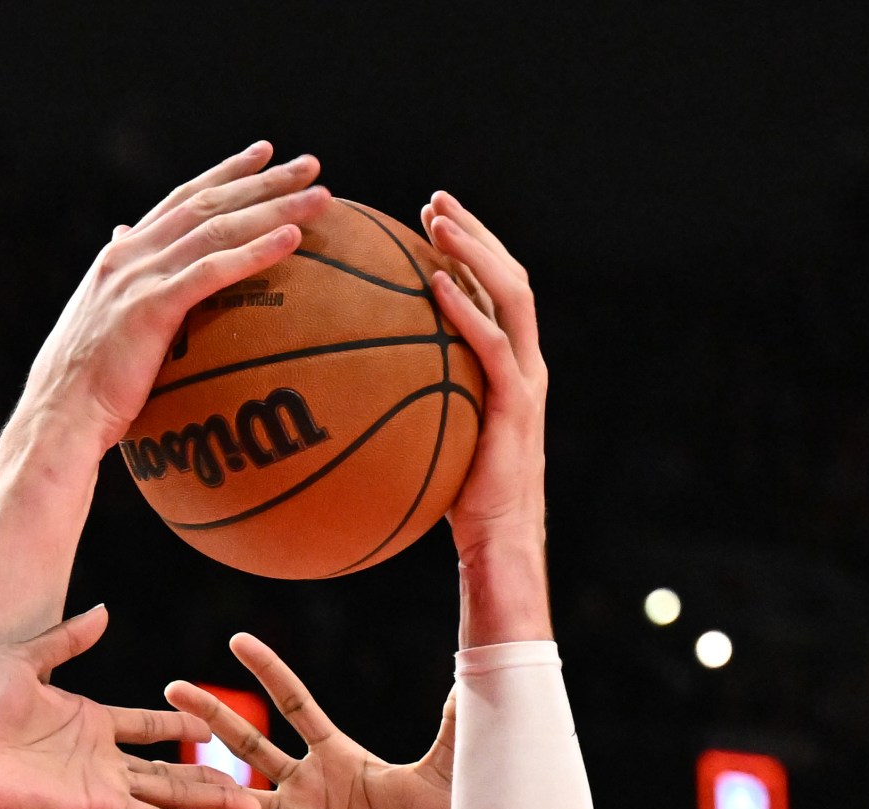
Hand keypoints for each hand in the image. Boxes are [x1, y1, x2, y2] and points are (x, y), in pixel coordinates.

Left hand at [0, 606, 264, 808]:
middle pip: (169, 769)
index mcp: (87, 723)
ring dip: (213, 806)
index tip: (210, 724)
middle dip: (209, 775)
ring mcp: (104, 788)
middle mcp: (101, 760)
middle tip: (249, 779)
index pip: (146, 725)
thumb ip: (67, 640)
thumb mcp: (24, 661)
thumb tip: (103, 611)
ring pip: (172, 798)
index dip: (179, 722)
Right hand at [18, 145, 331, 459]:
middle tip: (311, 164)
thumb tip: (125, 244)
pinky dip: (256, 251)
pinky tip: (294, 238)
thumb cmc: (85, 387)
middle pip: (209, 202)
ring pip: (218, 228)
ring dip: (274, 207)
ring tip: (322, 196)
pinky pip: (213, 270)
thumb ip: (123, 285)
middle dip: (264, 179)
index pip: (182, 199)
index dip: (225, 173)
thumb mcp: (103, 325)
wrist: (57, 416)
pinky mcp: (151, 307)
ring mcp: (139, 277)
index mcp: (122, 255)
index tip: (264, 154)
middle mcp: (131, 254)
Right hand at [165, 634, 457, 808]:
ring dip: (200, 773)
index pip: (294, 705)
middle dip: (210, 715)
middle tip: (173, 687)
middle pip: (249, 742)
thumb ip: (452, 718)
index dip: (267, 672)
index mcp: (339, 758)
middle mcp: (310, 788)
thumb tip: (474, 667)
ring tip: (158, 750)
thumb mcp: (448, 766)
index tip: (238, 640)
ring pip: (236, 793)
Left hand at [420, 192, 547, 636]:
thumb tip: (344, 391)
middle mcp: (524, 364)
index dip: (468, 250)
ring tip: (438, 222)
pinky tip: (434, 286)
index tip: (428, 220)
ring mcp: (525, 382)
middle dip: (473, 233)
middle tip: (433, 200)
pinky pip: (491, 347)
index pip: (494, 292)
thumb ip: (404, 405)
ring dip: (474, 251)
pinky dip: (466, 311)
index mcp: (509, 368)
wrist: (496, 548)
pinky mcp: (515, 406)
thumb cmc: (454, 505)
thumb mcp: (427, 443)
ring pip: (511, 296)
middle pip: (509, 277)